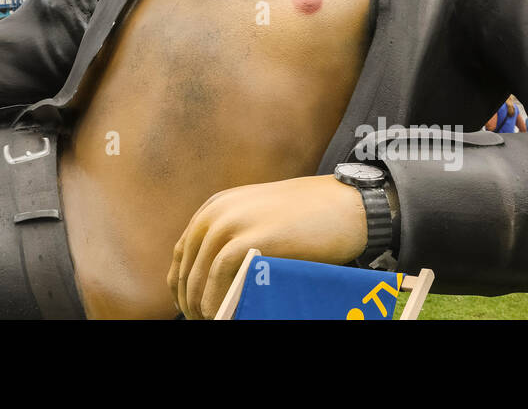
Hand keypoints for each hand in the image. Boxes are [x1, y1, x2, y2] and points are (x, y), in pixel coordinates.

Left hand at [166, 175, 368, 318]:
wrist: (346, 204)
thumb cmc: (308, 217)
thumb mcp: (259, 218)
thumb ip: (234, 236)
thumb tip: (211, 278)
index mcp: (216, 205)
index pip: (183, 252)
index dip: (181, 283)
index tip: (188, 306)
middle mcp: (217, 212)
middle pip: (187, 267)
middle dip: (190, 300)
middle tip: (201, 321)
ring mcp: (232, 223)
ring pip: (199, 276)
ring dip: (200, 306)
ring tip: (212, 323)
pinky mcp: (249, 238)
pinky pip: (219, 277)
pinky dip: (217, 302)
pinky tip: (223, 316)